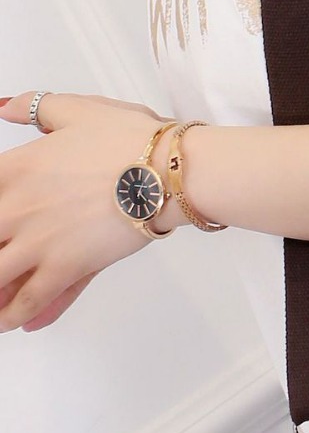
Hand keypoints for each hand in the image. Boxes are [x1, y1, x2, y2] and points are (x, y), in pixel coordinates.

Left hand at [0, 91, 177, 332]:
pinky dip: (20, 314)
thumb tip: (6, 108)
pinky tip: (13, 324)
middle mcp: (16, 209)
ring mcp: (39, 242)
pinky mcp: (68, 267)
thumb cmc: (132, 140)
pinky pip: (34, 299)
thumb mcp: (76, 109)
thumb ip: (34, 108)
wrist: (168, 172)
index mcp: (13, 168)